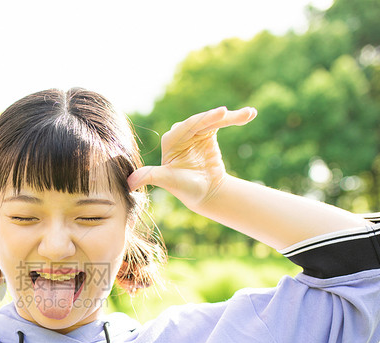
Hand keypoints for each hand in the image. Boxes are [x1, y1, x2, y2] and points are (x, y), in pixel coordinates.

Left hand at [127, 106, 255, 208]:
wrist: (204, 192)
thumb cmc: (185, 189)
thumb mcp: (169, 182)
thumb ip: (151, 177)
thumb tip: (129, 184)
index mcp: (169, 141)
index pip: (185, 128)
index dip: (200, 121)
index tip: (218, 115)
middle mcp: (181, 133)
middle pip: (200, 121)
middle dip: (215, 117)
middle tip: (228, 113)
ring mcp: (196, 131)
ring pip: (213, 120)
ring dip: (231, 116)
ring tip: (249, 114)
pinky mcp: (208, 132)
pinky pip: (222, 122)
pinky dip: (236, 118)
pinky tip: (250, 114)